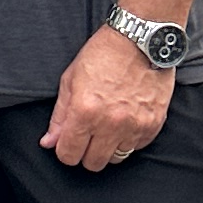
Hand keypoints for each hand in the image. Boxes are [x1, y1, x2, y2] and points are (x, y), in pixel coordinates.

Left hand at [40, 24, 178, 173]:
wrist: (140, 39)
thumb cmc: (103, 54)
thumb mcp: (71, 80)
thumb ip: (59, 116)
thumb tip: (49, 142)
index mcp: (84, 112)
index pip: (68, 155)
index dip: (65, 150)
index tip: (69, 142)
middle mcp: (110, 123)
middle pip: (93, 163)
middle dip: (86, 153)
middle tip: (89, 135)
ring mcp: (134, 125)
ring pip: (117, 158)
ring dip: (110, 147)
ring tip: (109, 125)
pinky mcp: (153, 124)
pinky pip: (137, 147)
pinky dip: (130, 138)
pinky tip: (127, 119)